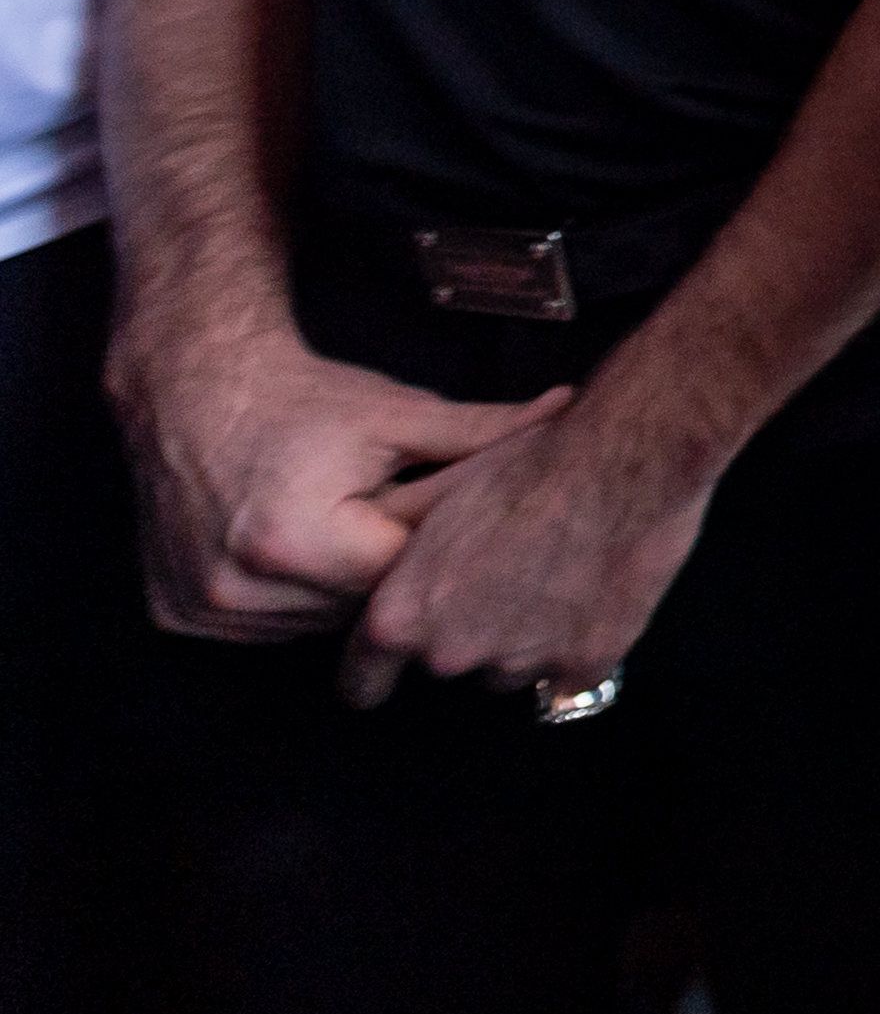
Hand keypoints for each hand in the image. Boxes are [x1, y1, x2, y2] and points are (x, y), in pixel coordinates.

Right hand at [109, 314, 570, 644]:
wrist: (192, 388)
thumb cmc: (304, 398)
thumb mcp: (398, 414)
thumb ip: (484, 433)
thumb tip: (568, 414)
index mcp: (298, 542)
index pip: (406, 570)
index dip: (440, 543)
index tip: (463, 518)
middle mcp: (240, 589)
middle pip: (360, 605)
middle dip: (392, 566)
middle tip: (401, 517)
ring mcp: (203, 611)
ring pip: (314, 623)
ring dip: (342, 588)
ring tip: (351, 530)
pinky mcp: (178, 616)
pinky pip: (262, 625)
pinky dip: (289, 598)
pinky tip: (301, 551)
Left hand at [338, 385, 714, 706]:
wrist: (622, 458)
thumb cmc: (527, 463)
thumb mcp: (440, 497)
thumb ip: (403, 556)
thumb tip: (389, 580)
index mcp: (403, 615)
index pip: (363, 680)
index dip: (376, 672)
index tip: (390, 669)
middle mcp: (451, 653)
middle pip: (450, 665)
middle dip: (470, 632)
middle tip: (505, 576)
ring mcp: (520, 664)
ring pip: (513, 668)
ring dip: (526, 638)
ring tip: (559, 576)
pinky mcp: (584, 664)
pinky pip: (573, 672)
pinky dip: (582, 643)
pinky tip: (595, 593)